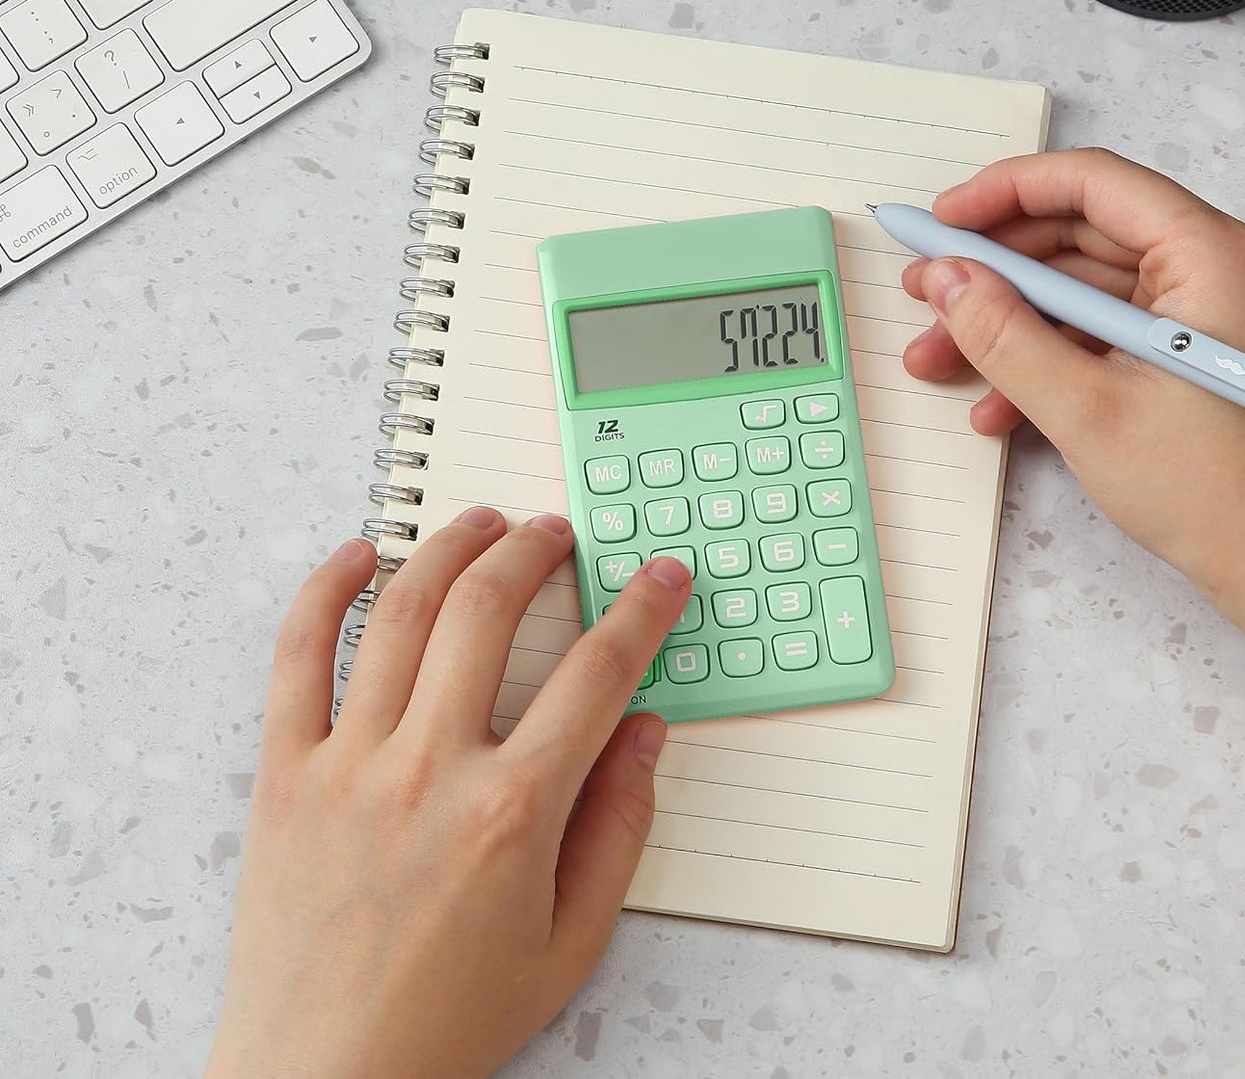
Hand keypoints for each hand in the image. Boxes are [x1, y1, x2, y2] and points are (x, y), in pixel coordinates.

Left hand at [206, 510, 691, 1078]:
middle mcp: (430, 771)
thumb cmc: (450, 1019)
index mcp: (512, 814)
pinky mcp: (285, 775)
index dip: (642, 611)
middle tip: (557, 533)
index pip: (599, 674)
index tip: (660, 576)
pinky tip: (359, 555)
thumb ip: (619, 826)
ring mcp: (350, 765)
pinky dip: (326, 592)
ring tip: (483, 524)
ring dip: (451, 549)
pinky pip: (298, 658)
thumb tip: (646, 729)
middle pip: (491, 611)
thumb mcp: (571, 941)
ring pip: (404, 614)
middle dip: (536, 550)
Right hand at [901, 148, 1244, 621]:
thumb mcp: (1086, 409)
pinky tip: (995, 402)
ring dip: (1009, 321)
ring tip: (939, 357)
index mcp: (1211, 254)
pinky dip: (1048, 354)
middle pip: (1080, 234)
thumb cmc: (1218, 494)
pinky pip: (1103, 329)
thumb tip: (947, 278)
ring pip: (1082, 287)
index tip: (941, 222)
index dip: (1003, 193)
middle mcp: (1216, 265)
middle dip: (994, 270)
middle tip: (927, 292)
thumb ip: (1003, 334)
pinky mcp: (1189, 350)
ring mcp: (1204, 310)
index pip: (1091, 183)